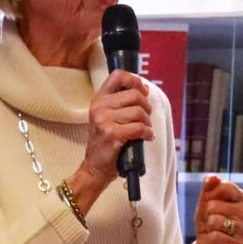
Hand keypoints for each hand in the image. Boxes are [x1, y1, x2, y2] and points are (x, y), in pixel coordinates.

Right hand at [75, 69, 152, 198]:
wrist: (95, 167)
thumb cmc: (106, 142)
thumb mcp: (108, 117)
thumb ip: (122, 102)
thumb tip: (144, 89)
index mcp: (99, 99)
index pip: (118, 76)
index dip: (135, 81)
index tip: (143, 92)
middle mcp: (99, 107)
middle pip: (135, 95)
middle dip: (146, 107)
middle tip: (145, 118)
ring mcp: (104, 120)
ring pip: (139, 112)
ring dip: (147, 123)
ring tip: (144, 130)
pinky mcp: (112, 134)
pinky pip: (139, 128)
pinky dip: (147, 133)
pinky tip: (146, 138)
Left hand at [188, 176, 242, 243]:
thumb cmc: (209, 220)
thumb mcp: (206, 200)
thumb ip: (209, 187)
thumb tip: (213, 178)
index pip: (223, 186)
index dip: (209, 195)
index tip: (211, 204)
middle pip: (213, 205)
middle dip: (206, 214)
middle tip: (211, 221)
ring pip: (214, 220)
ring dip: (208, 227)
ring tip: (213, 231)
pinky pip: (215, 236)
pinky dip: (209, 239)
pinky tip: (215, 242)